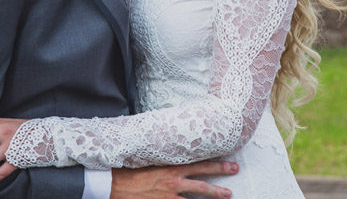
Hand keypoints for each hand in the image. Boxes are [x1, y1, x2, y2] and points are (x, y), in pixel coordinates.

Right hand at [110, 161, 238, 197]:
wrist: (114, 184)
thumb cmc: (131, 170)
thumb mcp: (151, 160)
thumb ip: (167, 159)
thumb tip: (178, 152)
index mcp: (173, 168)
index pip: (201, 165)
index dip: (218, 166)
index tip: (232, 164)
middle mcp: (174, 183)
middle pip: (202, 186)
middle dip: (219, 188)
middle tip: (231, 190)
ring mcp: (169, 197)